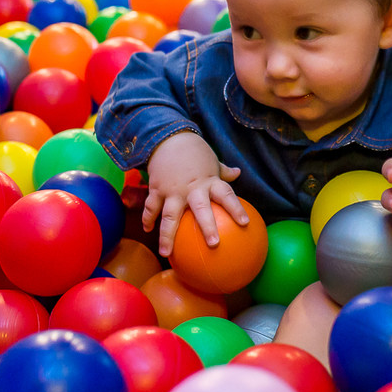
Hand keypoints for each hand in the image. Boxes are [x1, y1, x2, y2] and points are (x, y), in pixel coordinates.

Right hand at [143, 132, 244, 256]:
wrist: (168, 138)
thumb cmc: (194, 152)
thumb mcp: (211, 160)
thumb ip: (223, 171)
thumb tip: (238, 173)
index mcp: (209, 181)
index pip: (227, 195)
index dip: (236, 208)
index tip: (244, 223)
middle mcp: (192, 188)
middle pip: (201, 209)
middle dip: (207, 226)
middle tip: (214, 244)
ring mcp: (173, 190)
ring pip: (170, 216)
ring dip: (167, 235)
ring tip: (166, 253)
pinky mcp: (156, 189)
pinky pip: (151, 207)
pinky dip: (148, 219)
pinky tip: (147, 230)